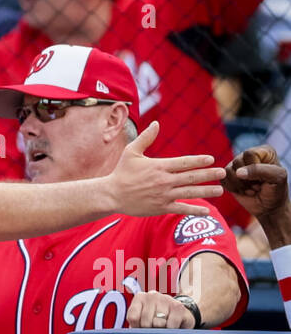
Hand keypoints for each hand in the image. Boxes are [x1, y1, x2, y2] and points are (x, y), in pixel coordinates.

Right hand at [104, 121, 223, 217]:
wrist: (111, 195)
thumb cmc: (121, 173)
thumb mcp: (131, 152)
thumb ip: (146, 138)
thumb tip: (156, 123)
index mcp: (159, 166)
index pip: (184, 162)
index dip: (199, 161)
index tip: (212, 160)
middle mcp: (164, 181)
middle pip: (192, 177)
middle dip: (209, 175)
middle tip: (222, 173)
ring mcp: (163, 195)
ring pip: (190, 193)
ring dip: (207, 191)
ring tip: (219, 190)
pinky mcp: (160, 208)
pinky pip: (181, 208)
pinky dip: (194, 209)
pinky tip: (206, 210)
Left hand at [126, 289, 194, 328]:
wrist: (179, 317)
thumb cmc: (155, 322)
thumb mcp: (141, 322)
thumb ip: (135, 325)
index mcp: (140, 298)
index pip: (133, 317)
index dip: (137, 327)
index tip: (141, 328)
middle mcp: (152, 295)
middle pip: (146, 322)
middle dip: (149, 331)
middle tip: (155, 329)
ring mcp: (166, 299)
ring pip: (158, 323)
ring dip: (161, 331)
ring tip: (164, 327)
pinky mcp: (179, 307)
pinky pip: (171, 325)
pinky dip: (171, 331)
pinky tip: (172, 327)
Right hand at [223, 145, 290, 245]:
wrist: (268, 207)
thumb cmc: (276, 191)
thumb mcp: (277, 177)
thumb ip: (260, 170)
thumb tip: (238, 172)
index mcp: (263, 151)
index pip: (249, 154)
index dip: (254, 168)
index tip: (263, 178)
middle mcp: (248, 156)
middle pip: (237, 162)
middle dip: (247, 179)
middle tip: (257, 186)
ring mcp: (236, 166)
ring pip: (227, 172)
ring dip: (240, 185)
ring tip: (250, 189)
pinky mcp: (228, 177)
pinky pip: (222, 180)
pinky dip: (233, 189)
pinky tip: (242, 191)